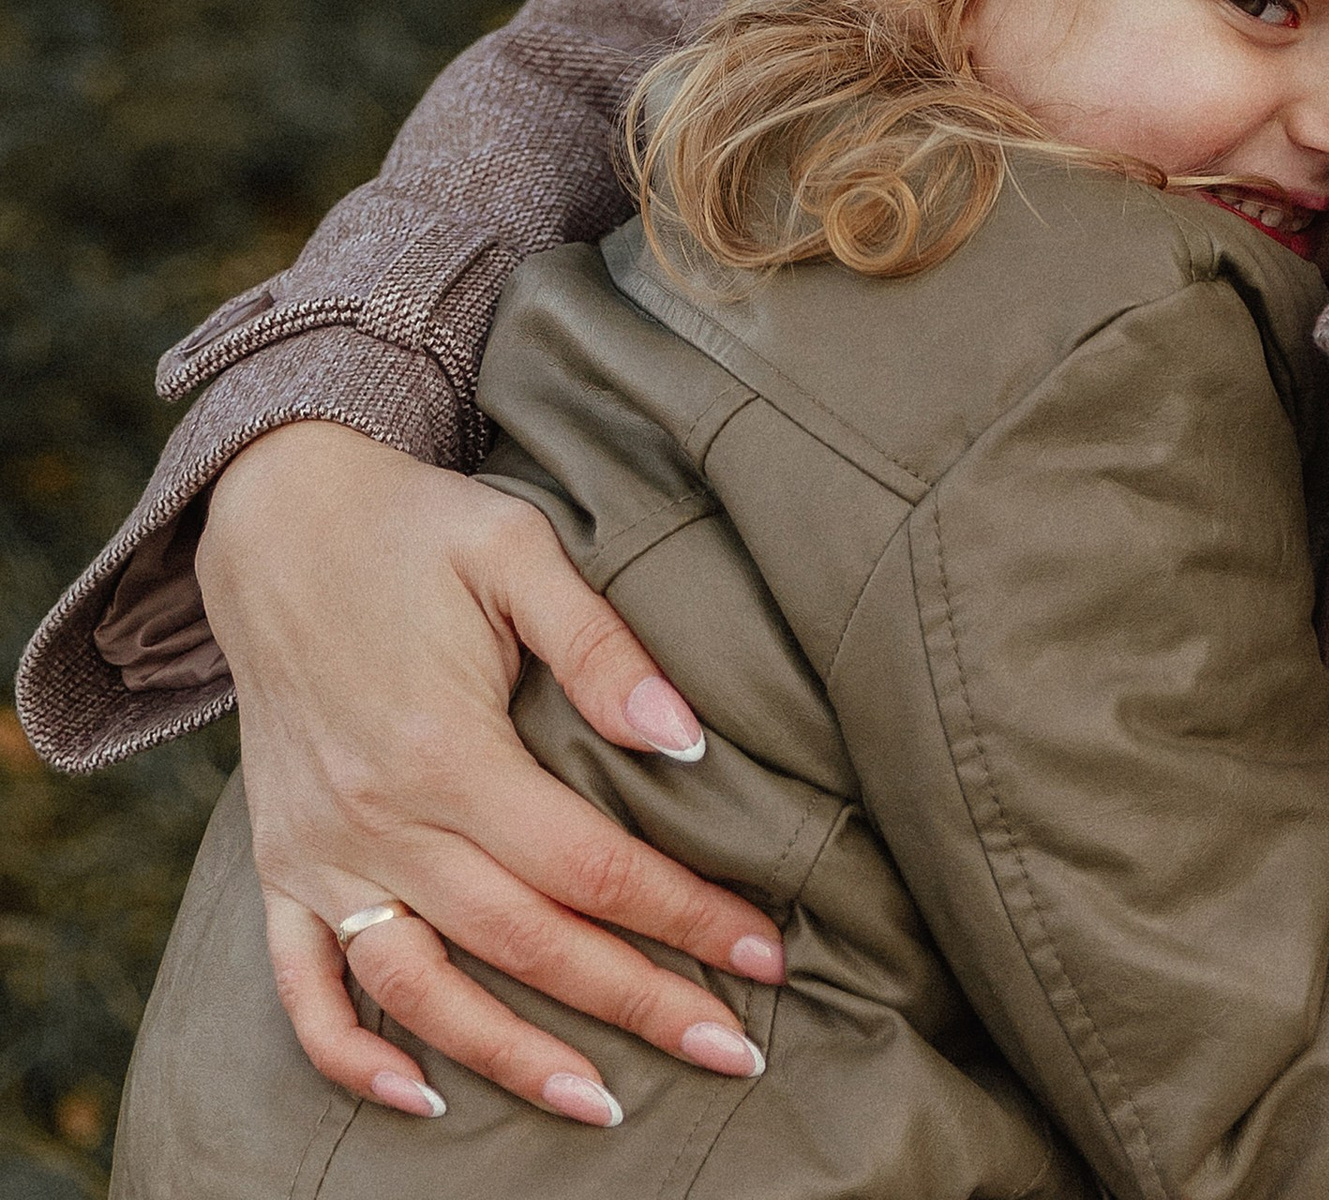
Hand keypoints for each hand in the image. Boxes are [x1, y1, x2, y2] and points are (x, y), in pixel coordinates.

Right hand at [199, 422, 785, 1120]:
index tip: (765, 956)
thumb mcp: (517, 549)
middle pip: (528, 942)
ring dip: (513, 1058)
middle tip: (736, 1050)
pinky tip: (419, 1099)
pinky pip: (303, 988)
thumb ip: (602, 646)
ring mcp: (322, 853)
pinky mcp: (279, 864)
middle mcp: (381, 819)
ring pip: (423, 989)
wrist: (275, 512)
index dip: (685, 916)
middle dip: (639, 1003)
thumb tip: (688, 741)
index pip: (591, 865)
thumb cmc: (414, 525)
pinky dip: (351, 1055)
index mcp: (447, 748)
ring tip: (605, 1105)